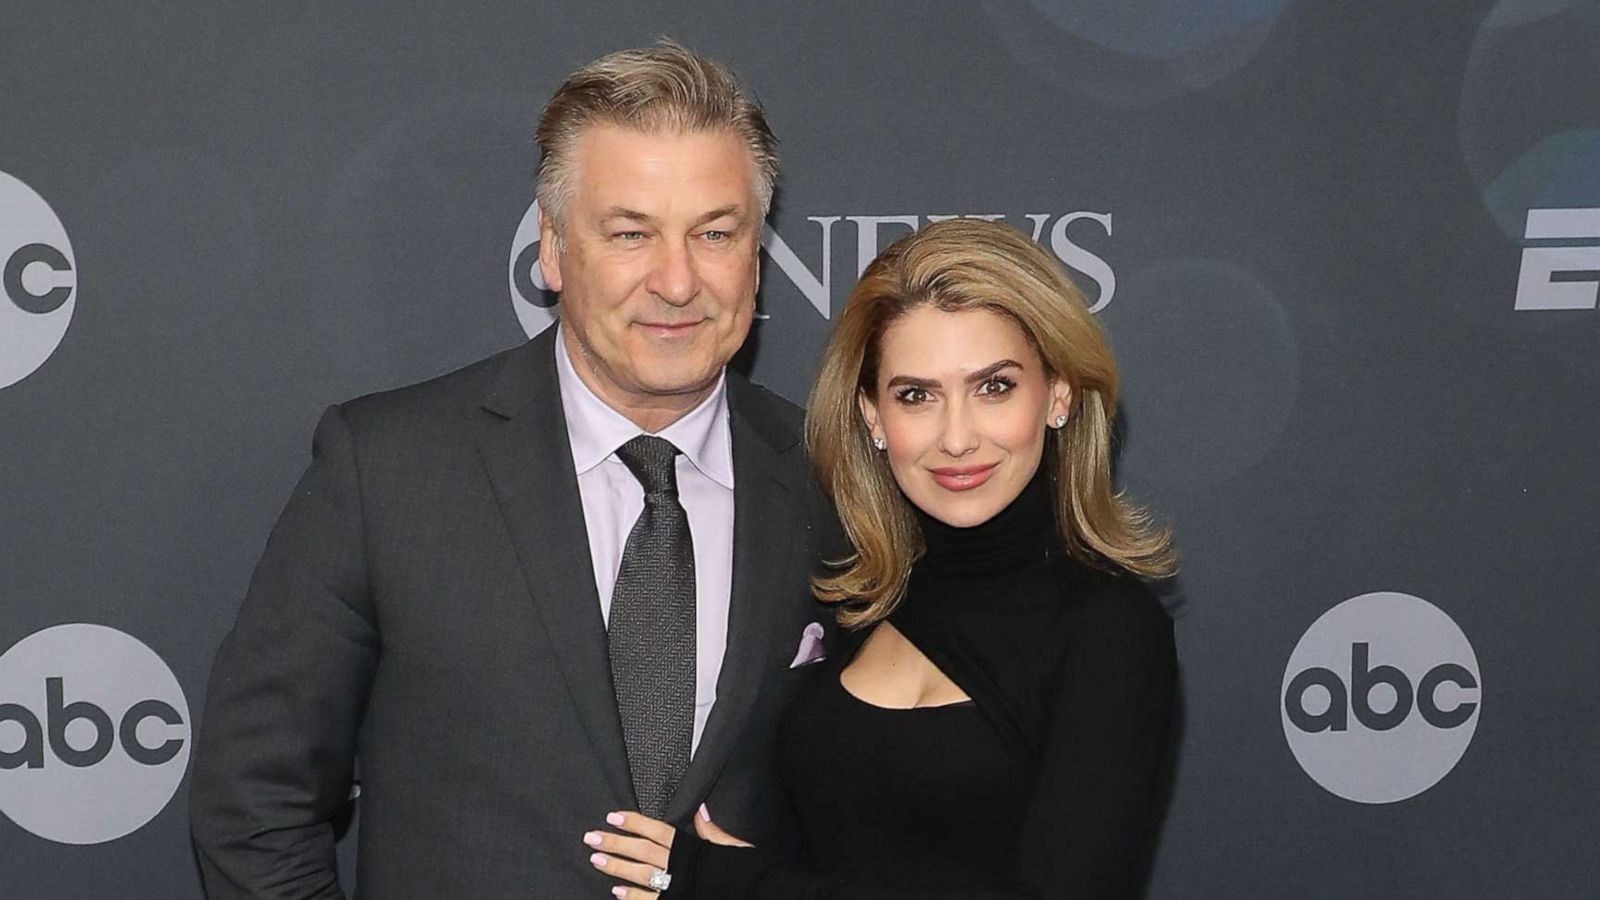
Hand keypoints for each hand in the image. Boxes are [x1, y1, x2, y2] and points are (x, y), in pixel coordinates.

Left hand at [585, 806, 753, 897]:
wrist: (755, 894)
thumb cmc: (745, 873)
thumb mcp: (733, 848)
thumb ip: (712, 830)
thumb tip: (700, 808)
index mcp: (692, 849)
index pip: (658, 831)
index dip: (635, 823)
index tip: (614, 817)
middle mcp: (680, 867)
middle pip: (642, 851)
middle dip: (615, 843)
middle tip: (591, 837)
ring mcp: (675, 888)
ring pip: (639, 875)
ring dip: (616, 867)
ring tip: (596, 860)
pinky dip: (631, 897)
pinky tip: (616, 892)